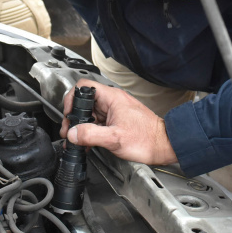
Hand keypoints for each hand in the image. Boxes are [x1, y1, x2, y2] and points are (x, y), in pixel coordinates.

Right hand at [60, 79, 177, 165]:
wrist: (162, 145)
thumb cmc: (146, 138)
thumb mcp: (114, 138)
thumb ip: (91, 135)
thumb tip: (72, 133)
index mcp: (112, 97)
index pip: (84, 87)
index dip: (72, 98)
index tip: (68, 114)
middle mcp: (112, 101)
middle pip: (85, 102)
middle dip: (74, 117)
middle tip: (69, 131)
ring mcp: (114, 111)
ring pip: (90, 114)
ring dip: (81, 126)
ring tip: (75, 140)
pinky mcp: (116, 121)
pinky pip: (97, 123)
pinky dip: (89, 131)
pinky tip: (87, 143)